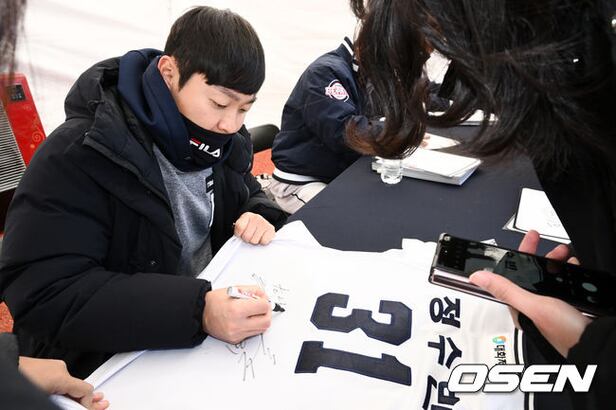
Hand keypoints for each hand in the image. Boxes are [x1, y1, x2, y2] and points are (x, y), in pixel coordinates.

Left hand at [18, 357, 108, 408]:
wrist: (3, 373)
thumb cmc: (19, 384)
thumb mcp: (44, 400)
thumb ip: (63, 404)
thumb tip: (74, 406)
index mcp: (62, 376)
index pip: (86, 390)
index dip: (88, 404)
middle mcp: (59, 368)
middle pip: (79, 387)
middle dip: (87, 398)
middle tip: (99, 405)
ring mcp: (52, 366)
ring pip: (69, 384)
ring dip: (73, 395)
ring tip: (82, 403)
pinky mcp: (44, 367)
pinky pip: (59, 380)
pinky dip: (63, 389)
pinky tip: (64, 396)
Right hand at [202, 286, 271, 343]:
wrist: (201, 314)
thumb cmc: (215, 301)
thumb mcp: (234, 289)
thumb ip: (253, 291)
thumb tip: (265, 296)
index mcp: (236, 309)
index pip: (263, 307)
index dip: (264, 301)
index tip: (261, 299)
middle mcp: (237, 324)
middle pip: (266, 321)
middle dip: (266, 313)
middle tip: (261, 307)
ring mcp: (236, 334)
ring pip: (261, 329)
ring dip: (260, 320)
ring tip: (252, 312)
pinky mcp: (235, 339)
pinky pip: (252, 333)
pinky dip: (252, 326)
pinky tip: (245, 319)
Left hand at [234, 212, 274, 244]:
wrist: (262, 224)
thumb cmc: (250, 227)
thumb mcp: (242, 226)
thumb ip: (238, 230)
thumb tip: (237, 240)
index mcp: (247, 216)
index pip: (240, 227)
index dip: (239, 234)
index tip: (241, 234)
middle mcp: (256, 217)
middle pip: (247, 236)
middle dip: (247, 239)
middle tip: (250, 236)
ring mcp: (264, 223)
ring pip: (254, 240)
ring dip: (254, 241)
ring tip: (256, 236)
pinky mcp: (271, 230)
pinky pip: (264, 241)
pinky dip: (262, 242)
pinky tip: (262, 237)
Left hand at [469, 230, 590, 356]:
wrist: (597, 344)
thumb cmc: (566, 333)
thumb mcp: (533, 305)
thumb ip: (506, 290)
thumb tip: (477, 277)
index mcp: (520, 308)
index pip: (513, 275)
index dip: (519, 256)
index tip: (527, 240)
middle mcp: (534, 307)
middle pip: (531, 274)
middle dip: (540, 256)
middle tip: (546, 243)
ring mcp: (551, 306)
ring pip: (548, 278)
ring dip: (555, 263)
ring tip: (564, 255)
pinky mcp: (567, 307)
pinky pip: (563, 285)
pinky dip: (568, 274)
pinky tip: (573, 268)